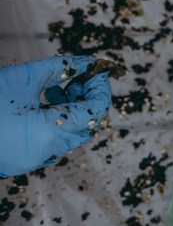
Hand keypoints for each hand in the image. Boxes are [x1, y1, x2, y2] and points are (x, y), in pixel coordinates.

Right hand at [0, 55, 112, 176]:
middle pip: (86, 127)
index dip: (100, 89)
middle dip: (88, 100)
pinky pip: (50, 144)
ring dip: (71, 111)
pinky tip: (41, 105)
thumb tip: (87, 62)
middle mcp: (45, 153)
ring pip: (69, 137)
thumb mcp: (22, 78)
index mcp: (49, 132)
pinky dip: (55, 124)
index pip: (94, 112)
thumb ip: (60, 69)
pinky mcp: (19, 162)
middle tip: (80, 78)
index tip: (97, 72)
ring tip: (58, 89)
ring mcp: (31, 161)